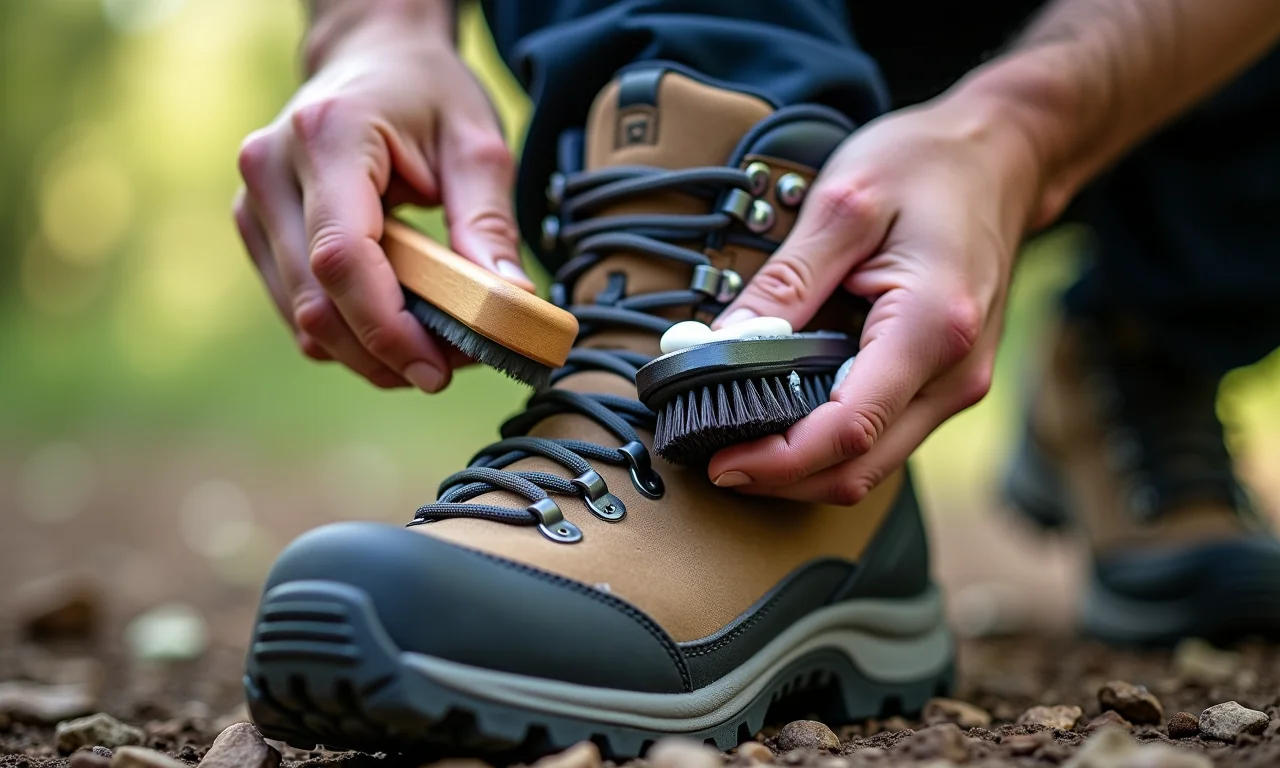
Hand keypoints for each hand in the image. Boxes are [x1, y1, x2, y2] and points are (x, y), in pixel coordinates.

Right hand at [233, 4, 529, 391]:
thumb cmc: (428, 94)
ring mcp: (252, 202)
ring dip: (367, 352)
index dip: (386, 327)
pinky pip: (297, 309)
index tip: (437, 368)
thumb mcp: (478, 144)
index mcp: (327, 136)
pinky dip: (348, 332)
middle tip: (449, 369)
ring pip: (301, 318)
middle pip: (316, 301)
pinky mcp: (255, 230)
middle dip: (384, 353)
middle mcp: (271, 169)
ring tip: (431, 348)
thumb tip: (508, 308)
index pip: (343, 257)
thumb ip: (490, 225)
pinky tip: (395, 326)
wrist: (372, 57)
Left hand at [707, 94, 1043, 503]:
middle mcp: (954, 374)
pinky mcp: (945, 383)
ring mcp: (956, 385)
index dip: (778, 460)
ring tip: (735, 437)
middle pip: (860, 468)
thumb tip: (719, 345)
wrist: (1001, 158)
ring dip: (801, 467)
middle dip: (781, 478)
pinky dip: (827, 441)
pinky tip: (781, 416)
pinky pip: (882, 435)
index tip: (720, 460)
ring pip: (871, 463)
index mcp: (933, 328)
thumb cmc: (927, 165)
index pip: (849, 429)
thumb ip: (785, 280)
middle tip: (711, 458)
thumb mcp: (844, 203)